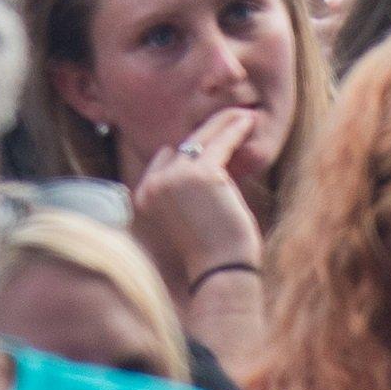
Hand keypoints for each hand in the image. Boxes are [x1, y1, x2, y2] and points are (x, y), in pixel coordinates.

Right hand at [123, 108, 268, 302]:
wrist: (221, 274)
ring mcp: (175, 177)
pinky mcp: (202, 174)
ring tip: (242, 115)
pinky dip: (235, 130)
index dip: (188, 151)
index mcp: (142, 198)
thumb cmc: (209, 256)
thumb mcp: (184, 221)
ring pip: (201, 139)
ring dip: (223, 124)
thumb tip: (201, 162)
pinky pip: (221, 143)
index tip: (209, 143)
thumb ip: (181, 194)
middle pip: (181, 146)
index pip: (164, 158)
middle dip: (206, 132)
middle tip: (227, 119)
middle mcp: (152, 184)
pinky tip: (248, 122)